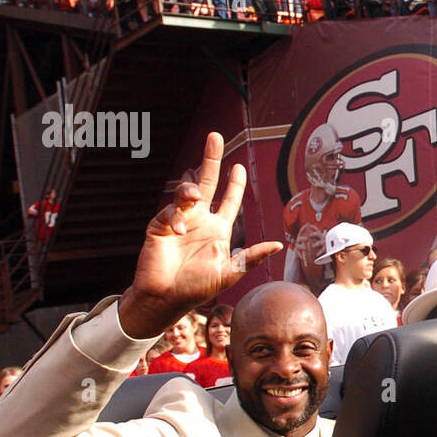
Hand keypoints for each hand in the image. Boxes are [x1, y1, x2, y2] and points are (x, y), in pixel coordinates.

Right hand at [118, 132, 281, 338]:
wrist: (166, 299)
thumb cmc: (198, 288)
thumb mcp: (230, 273)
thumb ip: (251, 258)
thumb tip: (277, 246)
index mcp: (218, 229)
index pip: (229, 200)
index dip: (234, 184)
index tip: (238, 167)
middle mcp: (199, 220)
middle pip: (206, 183)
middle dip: (211, 160)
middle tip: (215, 137)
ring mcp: (178, 221)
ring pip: (185, 192)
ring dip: (189, 190)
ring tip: (193, 197)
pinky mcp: (159, 226)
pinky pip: (169, 211)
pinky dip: (174, 217)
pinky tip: (177, 231)